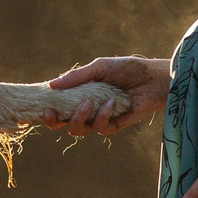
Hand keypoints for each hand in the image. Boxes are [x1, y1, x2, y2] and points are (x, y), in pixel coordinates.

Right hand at [43, 56, 170, 134]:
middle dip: (55, 120)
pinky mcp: (113, 125)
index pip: (58, 105)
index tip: (43, 107)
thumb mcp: (100, 68)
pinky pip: (99, 128)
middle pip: (63, 123)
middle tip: (53, 112)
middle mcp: (87, 107)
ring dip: (80, 116)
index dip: (47, 110)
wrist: (154, 78)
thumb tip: (51, 85)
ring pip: (78, 129)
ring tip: (91, 101)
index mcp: (80, 93)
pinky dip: (102, 115)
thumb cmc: (127, 69)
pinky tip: (112, 102)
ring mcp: (99, 118)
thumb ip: (76, 77)